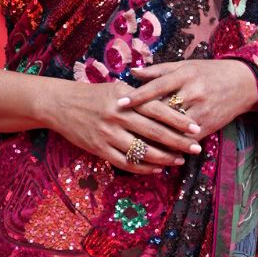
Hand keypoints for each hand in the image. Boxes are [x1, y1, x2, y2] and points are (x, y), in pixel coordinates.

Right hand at [47, 78, 204, 174]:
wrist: (61, 104)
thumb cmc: (95, 95)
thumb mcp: (118, 88)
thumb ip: (141, 96)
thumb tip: (170, 103)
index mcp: (125, 96)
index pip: (157, 109)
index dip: (178, 120)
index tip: (196, 128)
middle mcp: (118, 115)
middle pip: (154, 132)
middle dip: (178, 142)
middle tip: (196, 148)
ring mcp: (108, 133)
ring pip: (142, 150)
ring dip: (164, 158)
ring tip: (179, 160)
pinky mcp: (99, 149)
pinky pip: (125, 162)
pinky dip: (143, 168)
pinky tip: (156, 169)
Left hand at [118, 60, 257, 140]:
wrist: (242, 83)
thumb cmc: (208, 72)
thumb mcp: (184, 66)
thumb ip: (158, 71)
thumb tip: (132, 72)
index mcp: (184, 75)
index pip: (157, 86)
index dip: (138, 96)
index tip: (119, 103)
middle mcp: (192, 93)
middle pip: (163, 110)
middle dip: (142, 120)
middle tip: (120, 129)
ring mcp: (201, 111)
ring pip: (174, 128)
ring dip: (155, 138)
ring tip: (133, 145)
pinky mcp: (208, 126)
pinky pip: (186, 140)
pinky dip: (172, 147)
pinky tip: (157, 153)